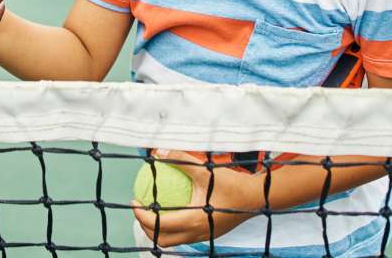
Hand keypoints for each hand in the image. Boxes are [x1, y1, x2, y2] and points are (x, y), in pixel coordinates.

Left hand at [131, 151, 257, 248]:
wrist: (256, 198)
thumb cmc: (231, 183)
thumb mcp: (204, 170)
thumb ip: (180, 160)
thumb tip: (158, 151)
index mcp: (192, 221)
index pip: (158, 225)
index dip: (141, 215)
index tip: (135, 201)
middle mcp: (196, 234)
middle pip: (162, 239)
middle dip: (146, 228)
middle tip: (140, 209)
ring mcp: (203, 237)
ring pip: (174, 241)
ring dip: (160, 230)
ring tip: (153, 211)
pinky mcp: (210, 235)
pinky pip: (185, 236)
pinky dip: (174, 227)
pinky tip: (173, 208)